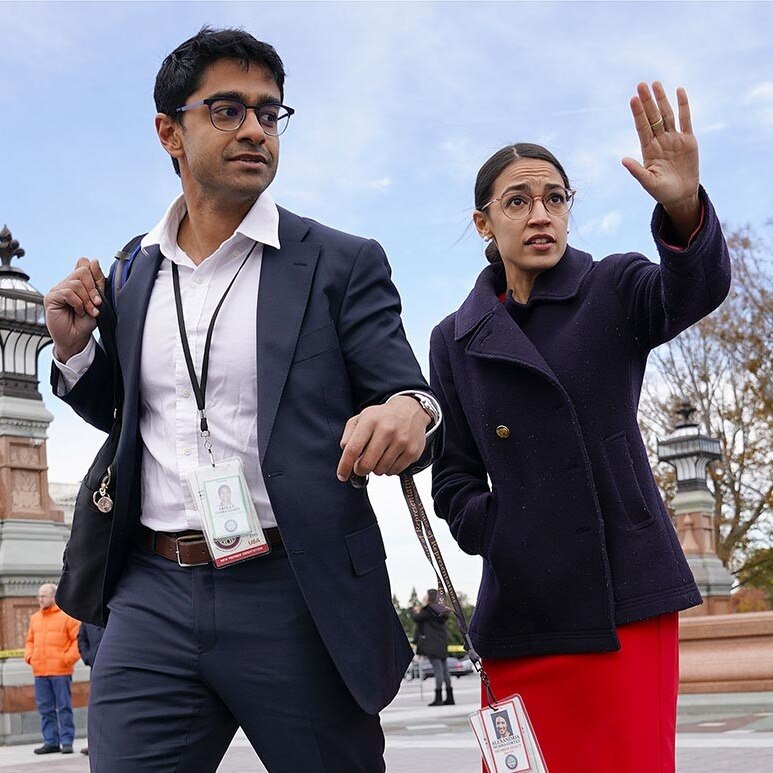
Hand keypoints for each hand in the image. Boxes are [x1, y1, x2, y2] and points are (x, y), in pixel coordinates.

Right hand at [44, 258, 105, 360]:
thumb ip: (98, 282)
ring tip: (88, 311)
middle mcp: (67, 283)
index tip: (100, 291)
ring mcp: (58, 289)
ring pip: (76, 283)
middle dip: (93, 289)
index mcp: (79, 282)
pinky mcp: (51, 297)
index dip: (94, 273)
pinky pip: (67, 293)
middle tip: (96, 304)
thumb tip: (94, 261)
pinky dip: (77, 303)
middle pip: (82, 270)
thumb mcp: (98, 301)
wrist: (78, 338)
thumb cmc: (86, 321)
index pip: (84, 264)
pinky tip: (78, 312)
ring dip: (86, 300)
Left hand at [337, 396, 430, 480]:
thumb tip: (345, 451)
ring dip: (376, 469)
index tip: (342, 475)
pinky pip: (394, 471)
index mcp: (370, 421)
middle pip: (367, 464)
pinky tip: (390, 457)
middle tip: (361, 467)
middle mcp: (386, 430)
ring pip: (380, 470)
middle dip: (360, 470)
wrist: (411, 411)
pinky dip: (389, 469)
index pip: (353, 448)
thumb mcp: (362, 418)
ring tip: (379, 457)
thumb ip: (349, 434)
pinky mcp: (412, 451)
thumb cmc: (382, 417)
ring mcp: (401, 441)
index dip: (345, 465)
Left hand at [622, 82, 700, 236]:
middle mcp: (660, 140)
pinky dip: (683, 106)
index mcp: (648, 149)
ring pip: (667, 115)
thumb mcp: (648, 182)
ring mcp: (674, 139)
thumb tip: (623, 160)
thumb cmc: (662, 191)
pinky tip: (679, 91)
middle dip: (647, 101)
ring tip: (655, 84)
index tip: (633, 99)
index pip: (642, 127)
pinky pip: (686, 120)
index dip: (638, 113)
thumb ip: (637, 171)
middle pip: (653, 117)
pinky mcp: (688, 140)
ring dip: (661, 100)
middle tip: (641, 84)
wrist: (681, 195)